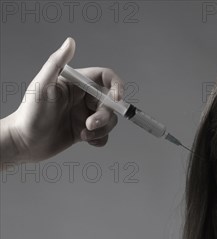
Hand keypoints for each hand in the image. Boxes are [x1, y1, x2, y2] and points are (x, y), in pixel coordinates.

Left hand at [3, 37, 122, 164]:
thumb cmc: (30, 114)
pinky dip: (99, 139)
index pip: (104, 78)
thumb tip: (70, 42)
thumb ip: (57, 63)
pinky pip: (103, 134)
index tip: (117, 99)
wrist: (25, 142)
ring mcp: (84, 115)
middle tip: (89, 124)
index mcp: (75, 84)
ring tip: (84, 133)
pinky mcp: (85, 131)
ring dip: (101, 129)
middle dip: (104, 115)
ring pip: (109, 120)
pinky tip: (85, 139)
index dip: (116, 86)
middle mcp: (82, 98)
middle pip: (109, 103)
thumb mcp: (43, 85)